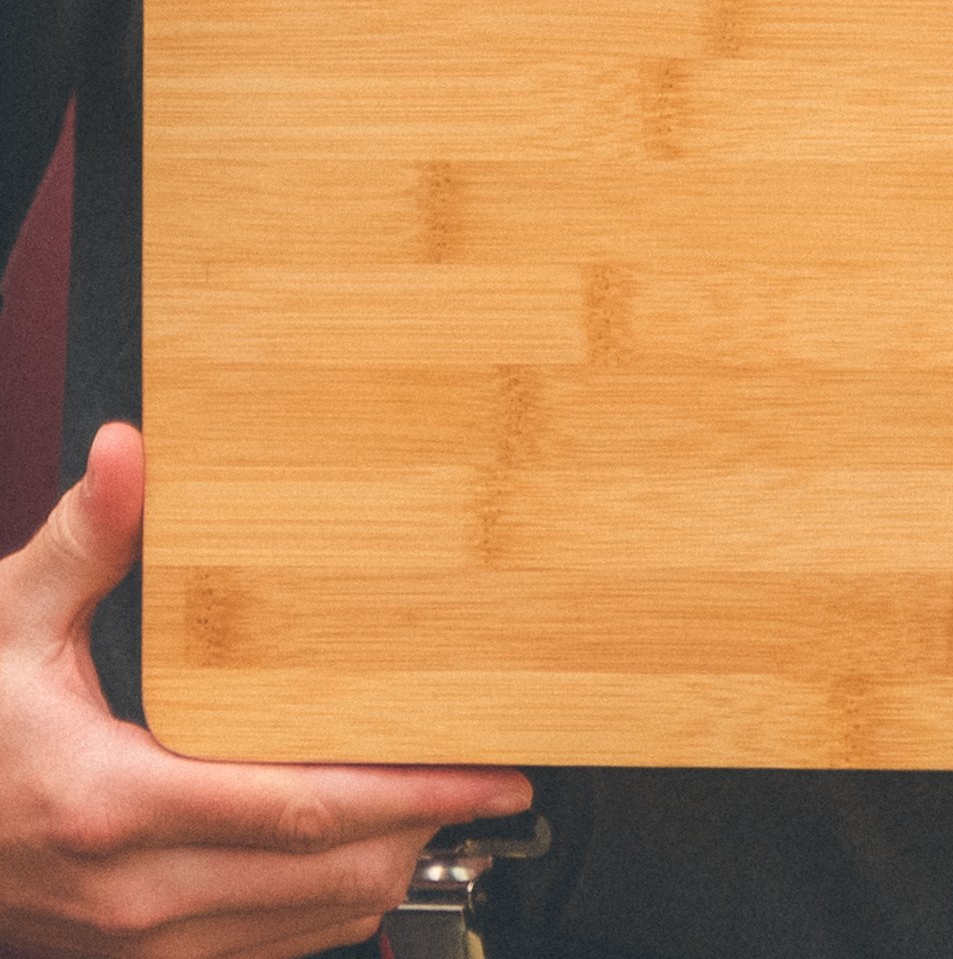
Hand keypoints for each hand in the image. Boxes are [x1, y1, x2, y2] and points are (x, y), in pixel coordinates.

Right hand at [0, 422, 530, 958]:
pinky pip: (264, 947)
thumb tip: (127, 453)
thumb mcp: (10, 627)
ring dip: (387, 864)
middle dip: (427, 826)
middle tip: (493, 777)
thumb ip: (84, 541)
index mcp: (116, 802)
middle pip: (331, 875)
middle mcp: (135, 889)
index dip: (415, 792)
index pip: (306, 808)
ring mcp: (137, 940)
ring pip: (311, 921)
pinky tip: (362, 851)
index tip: (490, 771)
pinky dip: (328, 903)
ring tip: (442, 803)